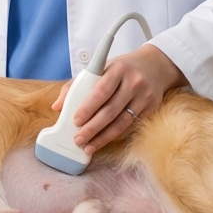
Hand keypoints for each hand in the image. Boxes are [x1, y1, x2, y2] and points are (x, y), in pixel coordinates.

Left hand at [51, 44, 186, 155]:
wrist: (155, 65)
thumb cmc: (121, 68)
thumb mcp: (101, 68)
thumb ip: (76, 85)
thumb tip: (57, 106)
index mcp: (118, 69)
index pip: (101, 91)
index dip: (88, 107)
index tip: (75, 121)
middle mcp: (133, 82)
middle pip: (111, 110)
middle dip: (92, 128)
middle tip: (78, 139)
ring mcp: (144, 96)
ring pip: (122, 122)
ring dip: (103, 137)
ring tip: (88, 147)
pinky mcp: (151, 108)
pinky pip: (130, 125)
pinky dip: (115, 135)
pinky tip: (103, 141)